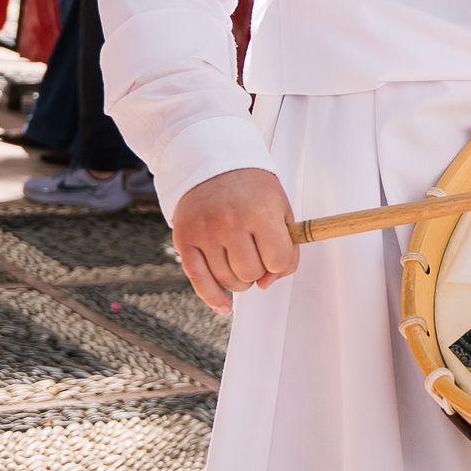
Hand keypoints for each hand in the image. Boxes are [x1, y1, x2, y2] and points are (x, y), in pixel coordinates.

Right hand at [169, 167, 299, 312]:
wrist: (212, 164)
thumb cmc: (253, 190)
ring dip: (239, 280)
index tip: (276, 254)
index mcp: (260, 213)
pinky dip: (214, 298)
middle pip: (251, 274)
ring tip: (239, 260)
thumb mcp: (281, 209)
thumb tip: (267, 284)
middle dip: (258, 270)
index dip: (280, 263)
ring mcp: (205, 232)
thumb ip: (287, 248)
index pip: (278, 261)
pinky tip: (224, 307)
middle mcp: (230, 223)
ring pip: (228, 280)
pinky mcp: (184, 239)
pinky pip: (199, 280)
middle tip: (255, 253)